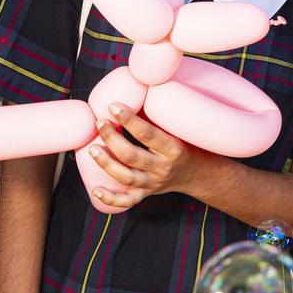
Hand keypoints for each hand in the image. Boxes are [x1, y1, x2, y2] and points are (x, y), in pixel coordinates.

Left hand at [87, 102, 204, 208]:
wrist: (199, 174)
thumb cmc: (187, 144)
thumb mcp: (179, 129)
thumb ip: (157, 116)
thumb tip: (134, 91)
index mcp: (173, 149)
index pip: (148, 134)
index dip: (129, 120)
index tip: (113, 106)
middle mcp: (162, 168)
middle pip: (132, 156)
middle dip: (112, 139)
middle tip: (99, 123)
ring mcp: (153, 183)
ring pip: (126, 178)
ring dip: (106, 164)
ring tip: (92, 148)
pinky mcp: (146, 193)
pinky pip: (127, 201)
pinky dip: (110, 198)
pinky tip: (95, 190)